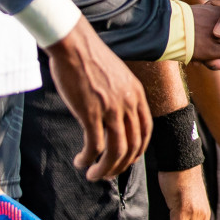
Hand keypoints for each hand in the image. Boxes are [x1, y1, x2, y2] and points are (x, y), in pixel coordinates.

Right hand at [45, 20, 150, 179]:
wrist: (74, 44)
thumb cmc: (90, 58)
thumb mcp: (116, 76)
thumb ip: (120, 95)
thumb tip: (113, 116)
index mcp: (137, 94)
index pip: (146, 131)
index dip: (137, 150)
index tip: (125, 159)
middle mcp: (128, 103)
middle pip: (133, 146)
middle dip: (121, 165)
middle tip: (107, 173)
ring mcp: (111, 109)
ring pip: (116, 151)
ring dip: (105, 169)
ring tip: (93, 175)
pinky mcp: (91, 113)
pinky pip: (94, 146)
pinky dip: (88, 159)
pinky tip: (80, 162)